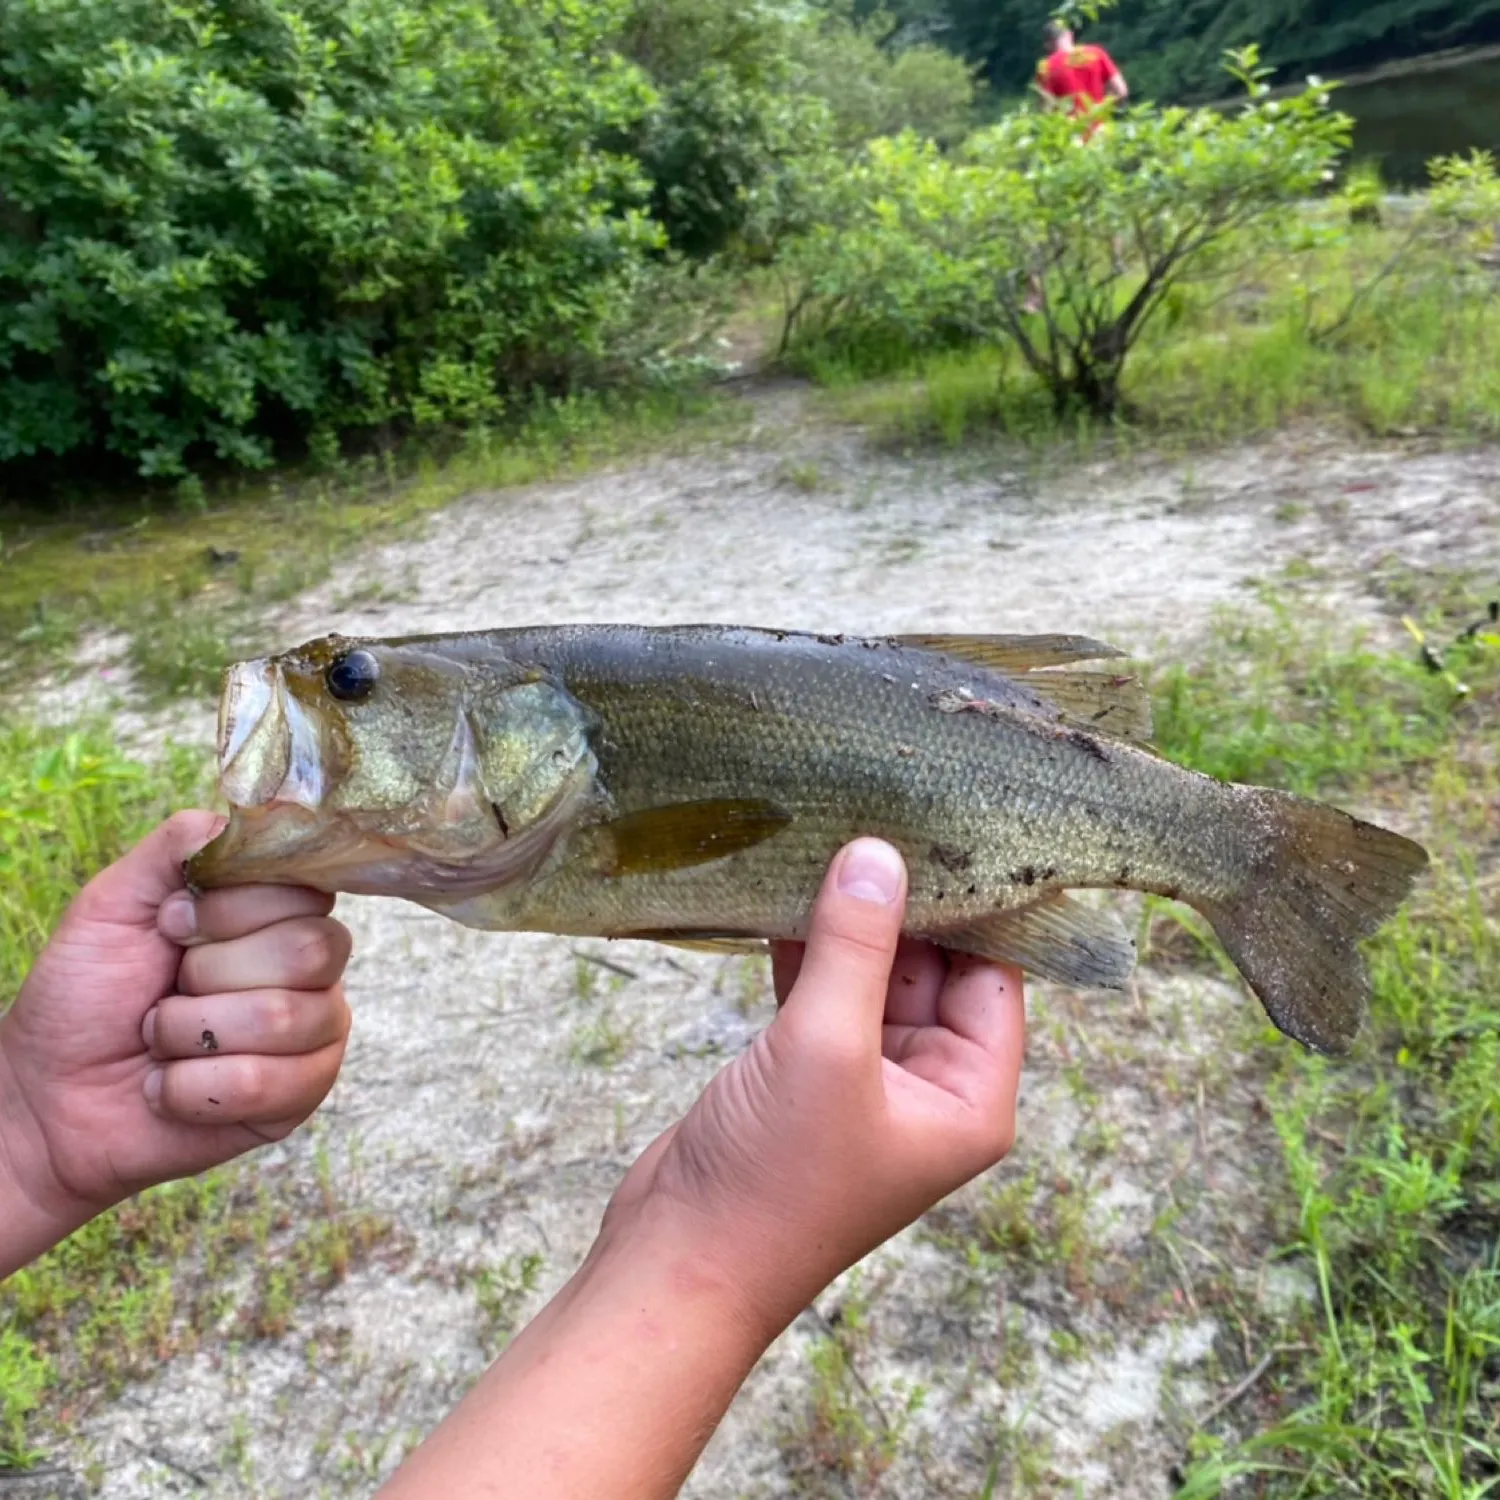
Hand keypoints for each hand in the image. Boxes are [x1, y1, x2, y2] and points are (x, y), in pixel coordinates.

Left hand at [0, 811, 350, 1268]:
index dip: (235, 910)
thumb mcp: (114, 903)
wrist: (48, 1097)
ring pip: (287, 1018)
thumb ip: (175, 848)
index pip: (306, 890)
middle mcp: (309, 970)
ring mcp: (312, 1035)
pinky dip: (196, 1089)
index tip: (173, 925)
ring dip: (192, 1035)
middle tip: (167, 988)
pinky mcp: (298, 1098)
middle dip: (209, 974)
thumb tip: (232, 819)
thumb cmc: (83, 998)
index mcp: (275, 916)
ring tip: (162, 1043)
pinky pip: (269, 1084)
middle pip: (309, 950)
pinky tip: (173, 1088)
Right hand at [605, 837, 1025, 1337]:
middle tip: (878, 814)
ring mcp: (862, 1081)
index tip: (951, 828)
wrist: (678, 1263)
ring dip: (846, 923)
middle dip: (902, 904)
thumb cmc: (772, 1180)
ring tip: (826, 839)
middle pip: (931, 971)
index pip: (993, 977)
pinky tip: (781, 893)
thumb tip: (879, 853)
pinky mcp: (803, 1075)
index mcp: (968, 1098)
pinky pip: (820, 994)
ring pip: (869, 978)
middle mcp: (927, 1089)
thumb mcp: (824, 1046)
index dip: (975, 907)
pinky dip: (803, 951)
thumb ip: (856, 945)